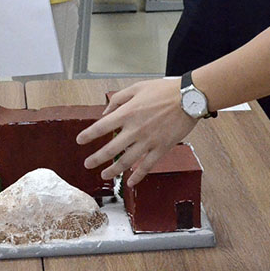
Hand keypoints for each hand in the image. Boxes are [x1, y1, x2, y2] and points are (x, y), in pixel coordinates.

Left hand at [76, 78, 197, 186]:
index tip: (80, 141)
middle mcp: (135, 129)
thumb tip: (105, 112)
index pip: (102, 127)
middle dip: (96, 159)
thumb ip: (118, 99)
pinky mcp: (162, 148)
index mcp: (128, 113)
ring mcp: (148, 141)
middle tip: (87, 164)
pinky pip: (147, 166)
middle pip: (111, 149)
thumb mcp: (137, 88)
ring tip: (104, 175)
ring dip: (113, 170)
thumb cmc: (164, 90)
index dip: (89, 135)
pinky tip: (130, 183)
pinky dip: (137, 176)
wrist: (189, 97)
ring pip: (126, 161)